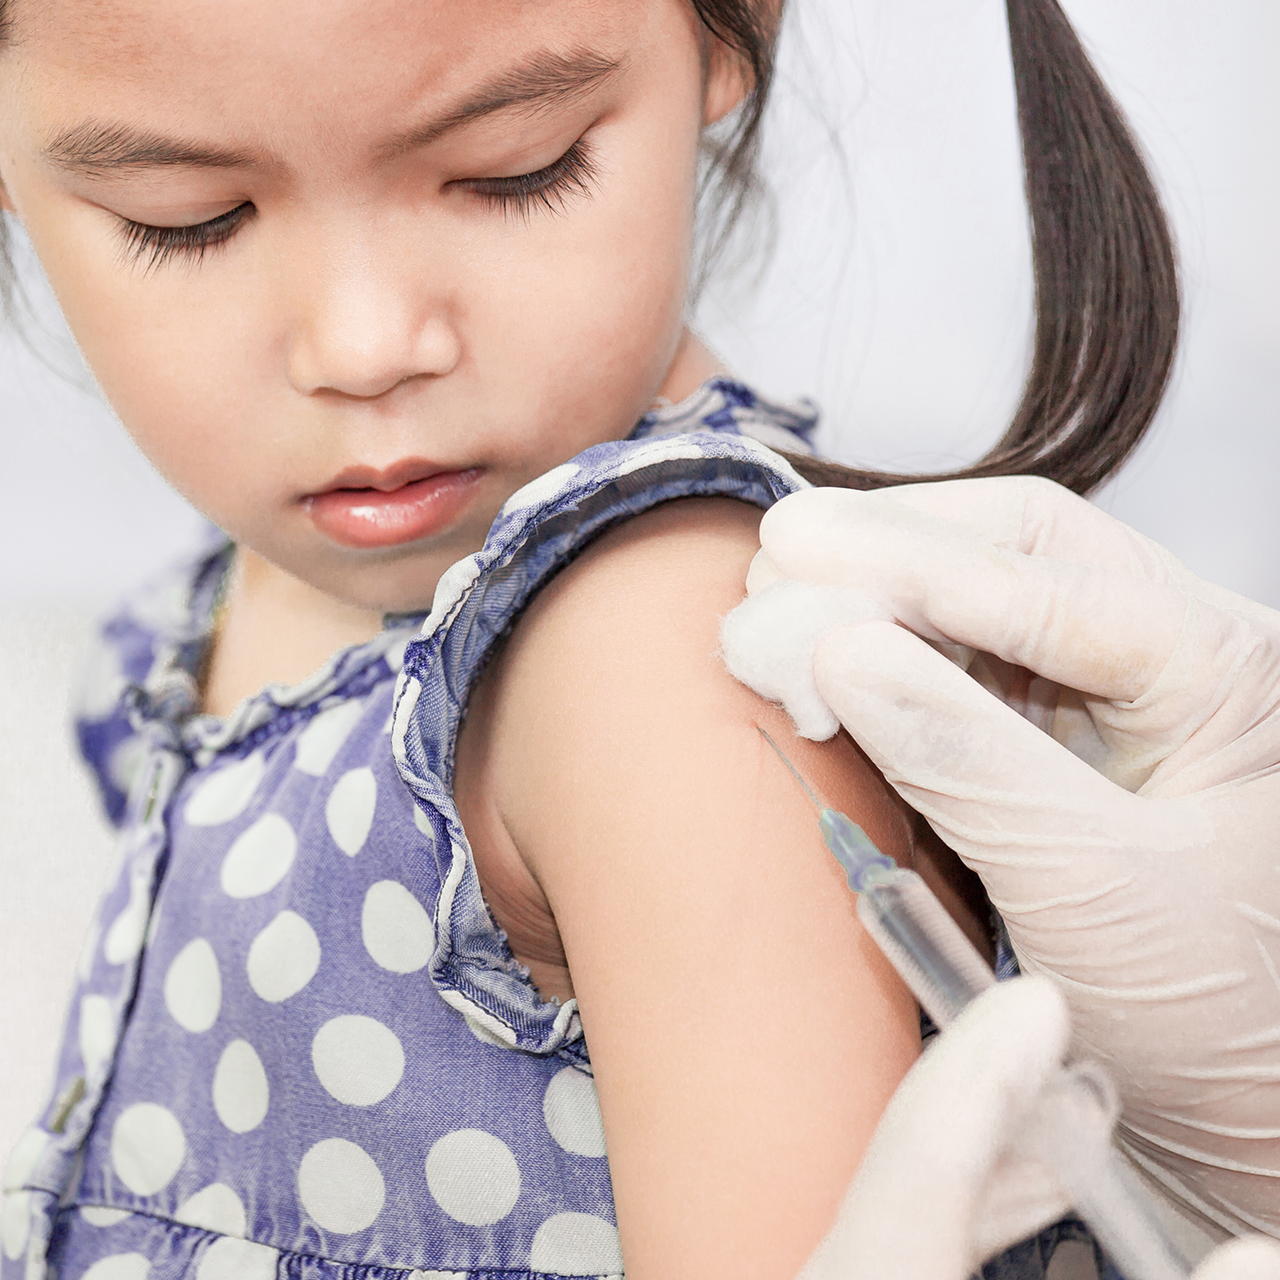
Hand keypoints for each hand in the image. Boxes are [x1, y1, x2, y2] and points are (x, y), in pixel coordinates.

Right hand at [723, 477, 1279, 1238]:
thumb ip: (964, 760)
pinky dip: (887, 648)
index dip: (910, 562)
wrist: (1239, 1097)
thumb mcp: (1087, 886)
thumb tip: (839, 653)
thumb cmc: (1212, 1010)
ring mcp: (1117, 688)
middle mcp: (1175, 652)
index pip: (1051, 582)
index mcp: (1224, 670)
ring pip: (984, 591)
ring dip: (880, 587)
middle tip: (779, 557)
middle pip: (1022, 546)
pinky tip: (826, 651)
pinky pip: (964, 660)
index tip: (797, 554)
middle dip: (894, 544)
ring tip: (780, 598)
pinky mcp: (1062, 731)